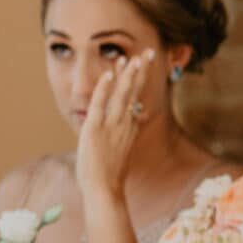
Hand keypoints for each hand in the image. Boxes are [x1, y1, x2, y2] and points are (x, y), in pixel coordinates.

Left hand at [74, 51, 155, 201]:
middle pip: (134, 92)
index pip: (136, 100)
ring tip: (131, 57)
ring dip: (126, 74)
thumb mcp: (122, 152)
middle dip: (140, 71)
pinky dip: (105, 87)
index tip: (140, 66)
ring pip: (121, 95)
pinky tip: (109, 74)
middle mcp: (125, 124)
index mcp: (130, 129)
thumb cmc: (109, 176)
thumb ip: (127, 135)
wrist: (104, 189)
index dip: (138, 82)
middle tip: (147, 53)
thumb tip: (134, 122)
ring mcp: (111, 125)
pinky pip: (100, 103)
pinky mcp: (95, 128)